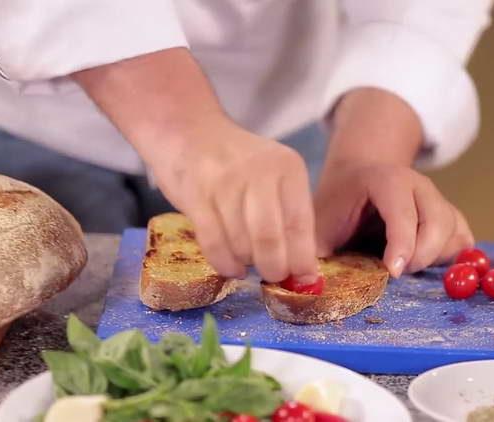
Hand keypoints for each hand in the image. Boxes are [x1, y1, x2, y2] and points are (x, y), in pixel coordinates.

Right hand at [72, 49, 317, 282]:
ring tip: (248, 261)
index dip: (303, 258)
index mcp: (288, 167)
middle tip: (274, 276)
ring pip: (241, 244)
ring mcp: (225, 182)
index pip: (300, 223)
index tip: (304, 280)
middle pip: (271, 238)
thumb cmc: (238, 165)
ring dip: (247, 263)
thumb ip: (290, 215)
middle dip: (275, 268)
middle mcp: (259, 172)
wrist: (188, 132)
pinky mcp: (196, 195)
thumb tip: (305, 269)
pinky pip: (213, 242)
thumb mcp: (275, 177)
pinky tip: (231, 268)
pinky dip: (225, 263)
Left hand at [314, 160, 473, 276]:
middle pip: (437, 221)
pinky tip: (426, 263)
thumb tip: (311, 287)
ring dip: (434, 258)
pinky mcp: (450, 215)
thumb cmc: (337, 205)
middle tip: (396, 272)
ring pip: (454, 232)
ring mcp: (438, 199)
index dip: (401, 244)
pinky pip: (463, 241)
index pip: (403, 212)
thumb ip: (316, 252)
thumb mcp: (320, 224)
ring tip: (405, 265)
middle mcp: (419, 186)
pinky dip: (450, 257)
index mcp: (386, 180)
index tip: (392, 273)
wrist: (358, 179)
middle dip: (420, 255)